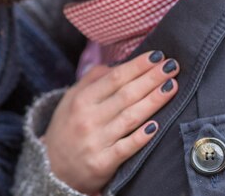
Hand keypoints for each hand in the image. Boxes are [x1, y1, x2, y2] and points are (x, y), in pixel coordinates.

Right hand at [42, 51, 178, 194]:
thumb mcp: (70, 99)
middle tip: (172, 66)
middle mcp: (88, 119)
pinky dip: (142, 137)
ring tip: (171, 86)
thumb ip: (91, 80)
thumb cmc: (66, 128)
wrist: (52, 168)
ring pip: (130, 118)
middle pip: (126, 94)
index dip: (137, 66)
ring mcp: (96, 142)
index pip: (114, 78)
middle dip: (151, 78)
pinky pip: (126, 148)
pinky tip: (158, 125)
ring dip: (154, 101)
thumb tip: (117, 65)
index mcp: (81, 100)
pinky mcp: (103, 163)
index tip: (157, 56)